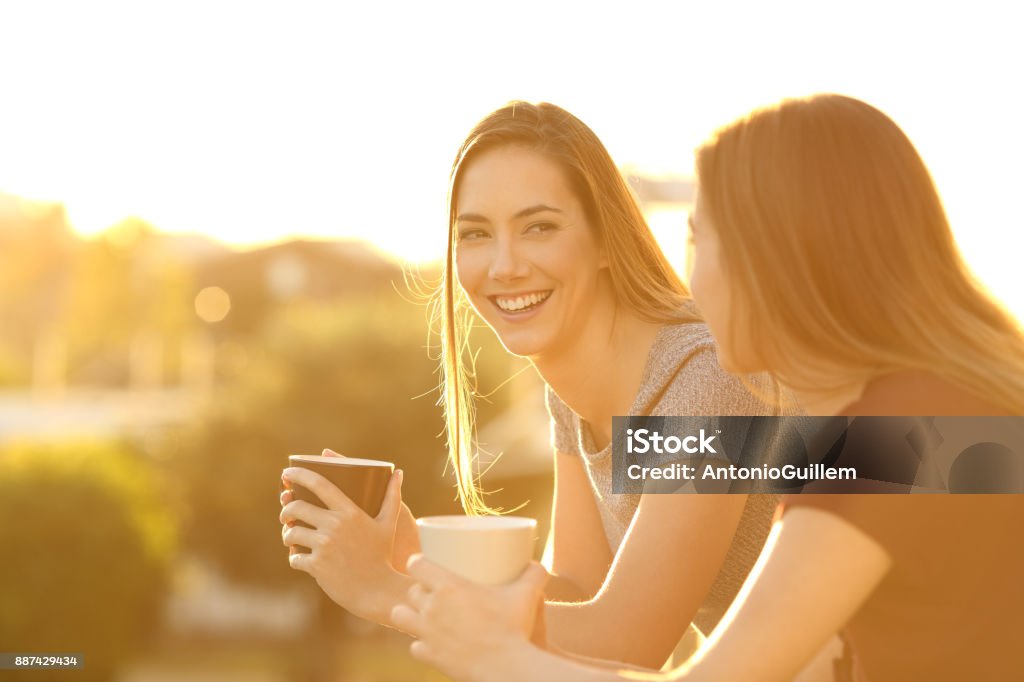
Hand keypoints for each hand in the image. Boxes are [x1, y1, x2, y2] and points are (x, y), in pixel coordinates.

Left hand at [280, 449, 419, 571]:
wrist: (378, 590)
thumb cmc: (382, 554)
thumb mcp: (389, 524)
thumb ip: (392, 496)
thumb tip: (398, 472)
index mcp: (350, 511)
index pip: (319, 484)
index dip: (299, 474)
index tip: (287, 472)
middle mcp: (334, 525)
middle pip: (296, 507)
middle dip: (286, 509)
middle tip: (286, 514)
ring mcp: (324, 545)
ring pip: (291, 533)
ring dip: (287, 534)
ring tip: (291, 537)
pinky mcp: (316, 565)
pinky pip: (294, 557)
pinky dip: (294, 557)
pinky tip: (299, 558)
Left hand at [391, 556, 548, 681]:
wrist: (505, 668)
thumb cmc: (514, 628)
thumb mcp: (526, 596)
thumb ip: (533, 575)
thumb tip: (538, 564)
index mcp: (449, 586)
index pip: (417, 565)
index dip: (418, 563)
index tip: (424, 564)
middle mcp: (432, 607)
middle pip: (411, 591)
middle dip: (419, 590)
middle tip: (432, 592)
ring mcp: (427, 633)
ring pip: (400, 616)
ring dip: (409, 614)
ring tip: (421, 616)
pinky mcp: (429, 655)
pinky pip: (414, 646)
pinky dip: (421, 645)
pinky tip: (431, 643)